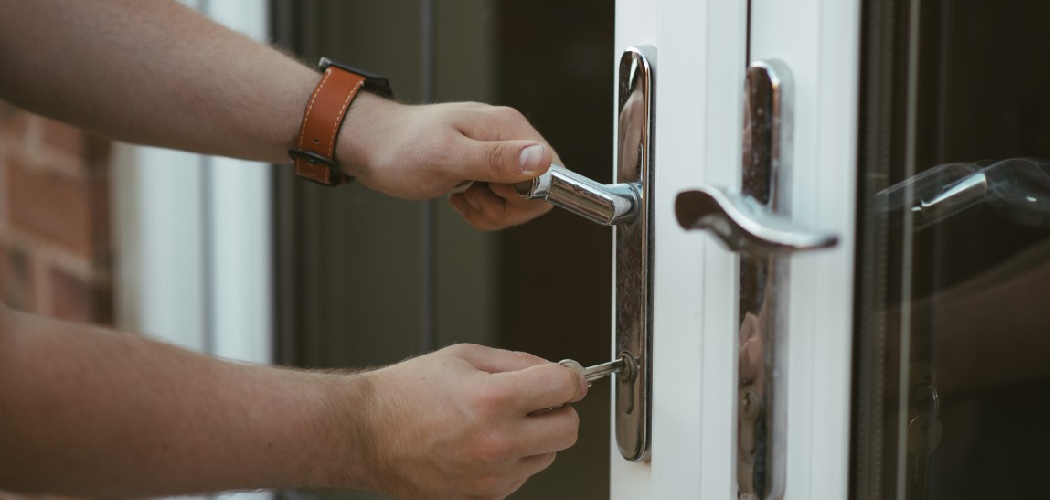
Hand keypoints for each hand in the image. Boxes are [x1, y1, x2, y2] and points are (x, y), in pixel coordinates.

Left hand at [336, 94, 556, 229]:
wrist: (372, 146)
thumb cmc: (402, 149)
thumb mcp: (448, 158)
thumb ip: (496, 159)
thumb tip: (542, 160)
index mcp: (508, 128)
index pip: (553, 171)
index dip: (530, 195)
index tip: (495, 194)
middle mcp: (509, 138)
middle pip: (539, 190)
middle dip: (507, 208)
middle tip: (473, 197)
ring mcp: (497, 154)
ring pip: (520, 201)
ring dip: (492, 212)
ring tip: (462, 197)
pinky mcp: (485, 169)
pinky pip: (502, 202)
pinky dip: (482, 211)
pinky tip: (459, 199)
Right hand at [342, 344, 586, 499]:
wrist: (366, 433)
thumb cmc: (407, 393)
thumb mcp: (465, 356)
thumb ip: (519, 362)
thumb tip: (559, 373)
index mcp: (494, 399)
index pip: (565, 387)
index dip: (570, 378)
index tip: (566, 378)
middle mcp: (498, 443)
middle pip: (569, 429)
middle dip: (558, 410)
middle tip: (537, 401)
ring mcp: (492, 477)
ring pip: (548, 456)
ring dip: (535, 437)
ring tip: (497, 422)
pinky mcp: (483, 498)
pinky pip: (521, 476)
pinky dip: (513, 460)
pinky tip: (483, 444)